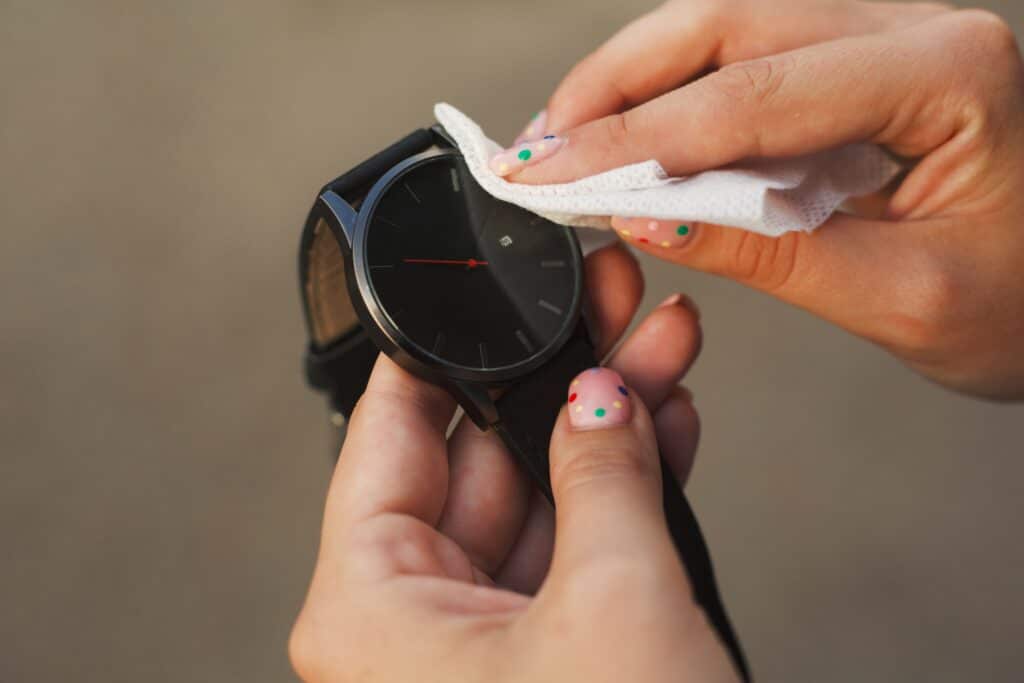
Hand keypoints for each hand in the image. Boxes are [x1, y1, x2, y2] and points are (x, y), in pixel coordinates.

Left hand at [289, 245, 737, 681]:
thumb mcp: (614, 600)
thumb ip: (603, 477)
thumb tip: (601, 395)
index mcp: (369, 611)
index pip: (388, 435)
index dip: (442, 348)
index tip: (482, 289)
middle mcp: (410, 625)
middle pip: (477, 460)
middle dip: (556, 379)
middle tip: (603, 307)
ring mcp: (480, 642)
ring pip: (536, 502)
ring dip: (602, 431)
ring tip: (656, 349)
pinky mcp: (544, 655)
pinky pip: (570, 553)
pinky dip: (618, 498)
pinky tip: (661, 428)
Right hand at [499, 0, 1023, 400]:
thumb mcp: (903, 299)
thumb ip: (770, 251)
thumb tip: (649, 219)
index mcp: (948, 73)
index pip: (749, 97)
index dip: (632, 140)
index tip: (552, 175)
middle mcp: (914, 30)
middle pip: (723, 26)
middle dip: (614, 86)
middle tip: (538, 146)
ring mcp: (885, 40)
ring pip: (725, 32)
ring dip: (635, 85)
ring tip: (566, 141)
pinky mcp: (861, 69)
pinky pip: (749, 66)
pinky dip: (676, 101)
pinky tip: (632, 138)